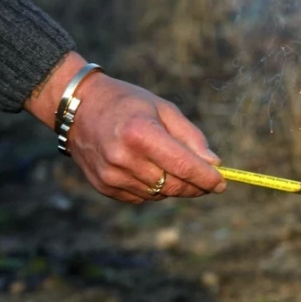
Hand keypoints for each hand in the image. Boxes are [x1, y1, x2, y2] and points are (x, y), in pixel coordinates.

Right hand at [24, 52, 225, 203]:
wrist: (78, 107)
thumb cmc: (127, 104)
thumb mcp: (163, 108)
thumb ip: (190, 137)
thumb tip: (213, 164)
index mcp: (140, 133)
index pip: (183, 165)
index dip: (207, 178)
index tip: (222, 183)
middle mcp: (123, 157)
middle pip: (173, 185)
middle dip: (196, 186)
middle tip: (208, 181)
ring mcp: (111, 175)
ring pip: (159, 194)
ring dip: (174, 186)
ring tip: (172, 167)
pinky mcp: (104, 186)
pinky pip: (141, 197)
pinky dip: (153, 189)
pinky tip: (149, 170)